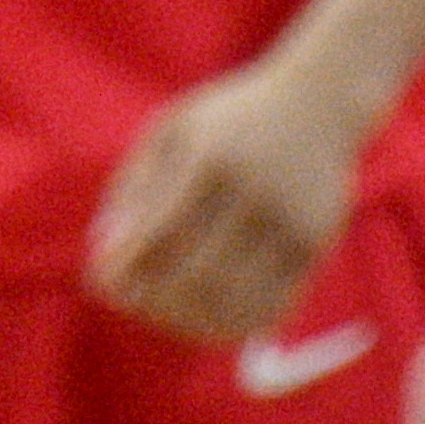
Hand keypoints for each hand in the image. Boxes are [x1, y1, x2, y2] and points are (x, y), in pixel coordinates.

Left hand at [87, 48, 377, 343]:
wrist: (321, 99)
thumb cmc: (230, 120)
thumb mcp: (174, 127)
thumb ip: (135, 184)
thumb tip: (106, 255)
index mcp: (213, 155)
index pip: (159, 232)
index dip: (125, 266)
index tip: (103, 277)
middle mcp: (256, 189)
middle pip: (194, 277)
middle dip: (153, 301)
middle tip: (134, 301)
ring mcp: (291, 219)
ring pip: (233, 303)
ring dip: (189, 322)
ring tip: (167, 313)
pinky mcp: (316, 242)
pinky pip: (269, 307)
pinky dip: (232, 325)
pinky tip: (209, 316)